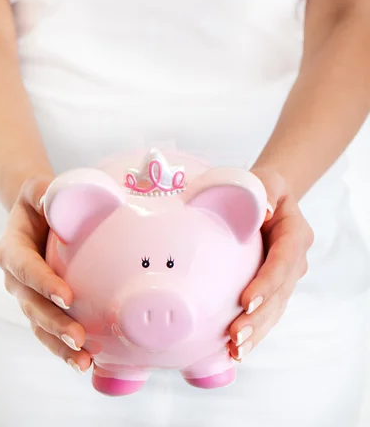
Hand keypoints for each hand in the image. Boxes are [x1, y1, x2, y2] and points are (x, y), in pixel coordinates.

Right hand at [0, 175, 91, 373]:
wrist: (38, 215)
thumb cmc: (40, 202)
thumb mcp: (37, 189)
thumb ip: (43, 191)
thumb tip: (56, 199)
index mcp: (12, 249)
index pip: (25, 267)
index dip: (43, 283)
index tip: (66, 296)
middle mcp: (16, 277)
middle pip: (32, 305)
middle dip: (54, 323)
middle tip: (77, 337)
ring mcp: (28, 295)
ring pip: (39, 324)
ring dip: (59, 344)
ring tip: (82, 359)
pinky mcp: (43, 305)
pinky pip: (50, 329)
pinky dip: (64, 347)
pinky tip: (85, 360)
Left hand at [228, 168, 313, 360]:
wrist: (270, 197)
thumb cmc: (264, 187)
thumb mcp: (266, 180)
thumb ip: (264, 190)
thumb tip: (261, 208)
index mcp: (294, 235)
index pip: (282, 262)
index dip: (267, 283)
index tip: (246, 300)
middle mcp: (294, 261)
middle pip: (280, 294)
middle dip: (259, 318)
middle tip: (236, 337)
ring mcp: (285, 278)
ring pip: (275, 309)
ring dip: (257, 332)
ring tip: (236, 350)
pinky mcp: (273, 288)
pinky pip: (267, 312)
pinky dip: (254, 331)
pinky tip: (236, 350)